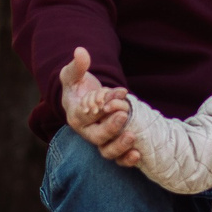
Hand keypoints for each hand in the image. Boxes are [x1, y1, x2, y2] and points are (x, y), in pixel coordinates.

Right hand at [61, 47, 141, 165]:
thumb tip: (81, 51)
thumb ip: (77, 66)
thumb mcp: (74, 75)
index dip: (99, 106)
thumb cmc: (77, 87)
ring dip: (120, 147)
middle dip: (110, 127)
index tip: (115, 95)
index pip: (85, 114)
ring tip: (132, 136)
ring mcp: (100, 140)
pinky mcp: (112, 144)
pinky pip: (118, 158)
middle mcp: (86, 131)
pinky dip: (126, 159)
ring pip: (107, 151)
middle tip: (123, 113)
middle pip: (96, 136)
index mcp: (75, 115)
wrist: (85, 101)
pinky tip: (137, 154)